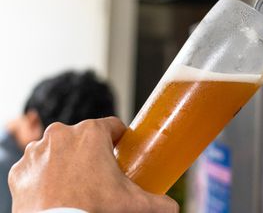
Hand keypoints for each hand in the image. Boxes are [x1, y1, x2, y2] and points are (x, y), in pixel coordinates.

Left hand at [8, 117, 178, 212]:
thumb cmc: (94, 209)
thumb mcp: (135, 204)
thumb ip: (160, 202)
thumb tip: (173, 208)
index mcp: (92, 132)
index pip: (113, 126)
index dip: (121, 140)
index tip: (122, 154)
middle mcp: (62, 134)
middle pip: (84, 138)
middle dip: (92, 153)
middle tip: (101, 176)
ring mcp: (37, 151)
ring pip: (58, 150)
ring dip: (66, 162)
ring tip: (76, 186)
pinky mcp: (20, 170)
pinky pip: (36, 168)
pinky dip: (44, 177)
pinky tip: (55, 193)